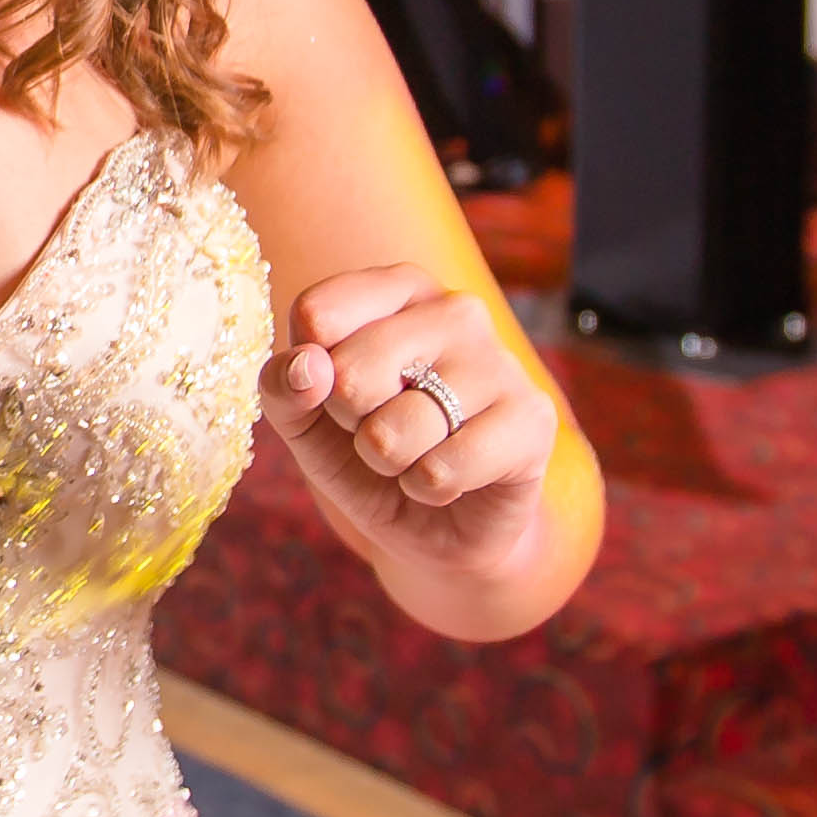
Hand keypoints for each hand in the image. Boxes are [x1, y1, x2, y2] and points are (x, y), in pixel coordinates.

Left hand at [259, 264, 561, 564]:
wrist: (439, 527)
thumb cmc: (368, 455)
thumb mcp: (306, 420)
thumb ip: (285, 385)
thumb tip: (308, 366)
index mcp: (398, 289)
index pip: (316, 314)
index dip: (310, 378)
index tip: (338, 392)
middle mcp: (455, 310)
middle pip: (351, 374)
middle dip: (352, 427)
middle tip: (383, 433)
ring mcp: (500, 361)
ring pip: (395, 431)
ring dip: (390, 465)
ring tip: (418, 457)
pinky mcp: (531, 419)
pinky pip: (439, 470)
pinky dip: (426, 490)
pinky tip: (449, 480)